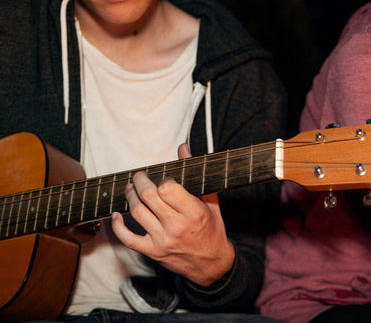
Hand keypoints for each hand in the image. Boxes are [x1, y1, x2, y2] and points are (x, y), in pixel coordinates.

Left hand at [111, 143, 234, 286]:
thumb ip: (195, 174)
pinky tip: (117, 214)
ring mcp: (163, 240)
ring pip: (137, 212)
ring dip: (130, 197)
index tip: (163, 177)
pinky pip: (128, 238)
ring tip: (130, 189)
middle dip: (140, 181)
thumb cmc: (213, 229)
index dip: (162, 179)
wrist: (212, 264)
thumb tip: (182, 148)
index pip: (167, 188)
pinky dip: (118, 225)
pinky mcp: (153, 252)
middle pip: (148, 197)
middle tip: (139, 176)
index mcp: (194, 212)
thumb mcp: (210, 201)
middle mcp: (177, 226)